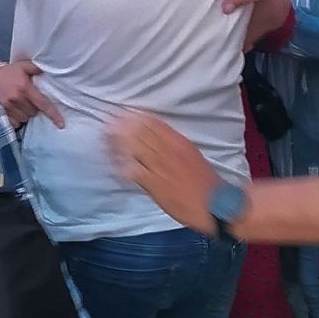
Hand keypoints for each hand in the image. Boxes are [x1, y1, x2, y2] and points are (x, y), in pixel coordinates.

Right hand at [0, 61, 63, 128]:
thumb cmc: (10, 71)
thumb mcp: (24, 66)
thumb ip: (37, 68)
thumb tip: (52, 70)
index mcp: (25, 88)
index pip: (43, 104)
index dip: (53, 115)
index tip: (61, 124)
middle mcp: (17, 98)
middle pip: (34, 112)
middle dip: (34, 108)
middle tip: (29, 99)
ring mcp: (8, 106)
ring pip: (25, 118)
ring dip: (26, 113)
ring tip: (22, 104)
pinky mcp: (2, 112)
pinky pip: (15, 122)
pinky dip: (17, 118)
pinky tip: (15, 110)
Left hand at [108, 112, 221, 236]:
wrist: (214, 204)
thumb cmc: (205, 181)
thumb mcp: (191, 155)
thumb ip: (172, 146)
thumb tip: (154, 140)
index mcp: (179, 141)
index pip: (152, 123)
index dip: (135, 117)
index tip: (121, 113)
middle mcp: (168, 150)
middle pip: (140, 133)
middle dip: (122, 127)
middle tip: (107, 122)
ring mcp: (159, 166)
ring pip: (134, 149)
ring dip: (118, 143)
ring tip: (105, 138)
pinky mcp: (154, 183)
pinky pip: (133, 171)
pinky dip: (122, 166)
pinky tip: (112, 163)